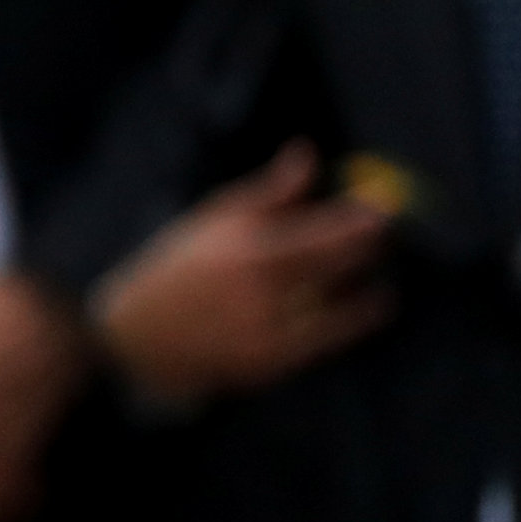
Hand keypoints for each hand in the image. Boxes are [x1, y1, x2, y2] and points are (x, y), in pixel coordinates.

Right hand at [94, 142, 389, 404]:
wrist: (137, 338)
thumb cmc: (177, 269)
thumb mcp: (214, 220)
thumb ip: (269, 192)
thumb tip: (309, 154)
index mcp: (248, 254)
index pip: (323, 235)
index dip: (361, 222)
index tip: (382, 209)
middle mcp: (263, 297)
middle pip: (338, 270)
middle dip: (367, 251)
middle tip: (382, 238)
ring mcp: (269, 336)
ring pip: (341, 313)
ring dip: (364, 293)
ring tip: (373, 278)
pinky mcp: (273, 367)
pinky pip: (326, 343)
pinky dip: (345, 324)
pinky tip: (354, 310)